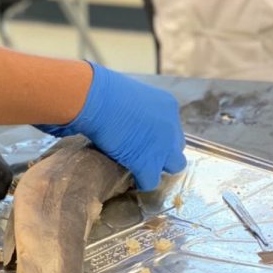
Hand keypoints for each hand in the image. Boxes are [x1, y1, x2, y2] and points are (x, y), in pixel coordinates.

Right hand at [36, 62, 185, 190]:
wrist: (95, 99)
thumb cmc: (102, 90)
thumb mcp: (129, 94)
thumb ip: (135, 108)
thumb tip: (123, 117)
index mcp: (167, 105)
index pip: (171, 127)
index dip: (158, 135)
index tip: (144, 138)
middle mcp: (171, 126)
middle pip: (177, 147)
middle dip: (162, 151)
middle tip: (142, 152)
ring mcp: (162, 146)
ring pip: (174, 166)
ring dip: (157, 167)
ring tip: (139, 168)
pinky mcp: (147, 163)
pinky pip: (151, 181)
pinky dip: (141, 181)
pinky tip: (129, 178)